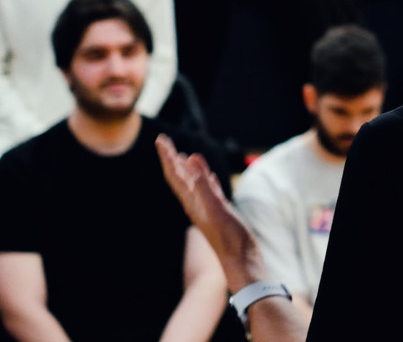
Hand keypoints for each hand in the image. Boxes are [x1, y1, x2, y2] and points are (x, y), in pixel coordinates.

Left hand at [156, 135, 266, 288]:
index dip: (167, 157)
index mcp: (192, 202)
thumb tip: (190, 158)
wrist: (241, 262)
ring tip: (183, 156)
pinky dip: (208, 181)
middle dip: (172, 160)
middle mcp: (197, 204)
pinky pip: (210, 192)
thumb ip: (203, 184)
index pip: (175, 175)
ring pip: (194, 184)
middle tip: (164, 142)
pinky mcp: (221, 213)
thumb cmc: (229, 238)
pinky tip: (211, 178)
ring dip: (188, 169)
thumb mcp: (216, 208)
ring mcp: (209, 209)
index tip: (160, 140)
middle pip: (180, 178)